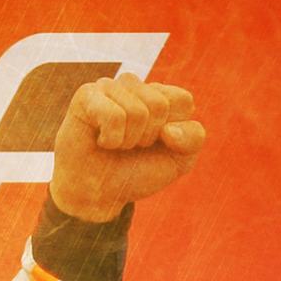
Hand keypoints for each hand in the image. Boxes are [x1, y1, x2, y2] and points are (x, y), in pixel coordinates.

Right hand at [49, 74, 204, 222]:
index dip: (173, 134)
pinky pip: (113, 116)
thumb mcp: (178, 161)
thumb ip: (193, 138)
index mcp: (159, 94)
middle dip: (147, 138)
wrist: (98, 194)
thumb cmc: (135, 173)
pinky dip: (111, 139)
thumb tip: (168, 128)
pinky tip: (100, 141)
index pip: (183, 101)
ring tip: (114, 144)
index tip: (154, 145)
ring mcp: (110, 87)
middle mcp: (135, 86)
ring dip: (127, 141)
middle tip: (130, 146)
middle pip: (159, 106)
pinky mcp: (87, 95)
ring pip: (136, 112)